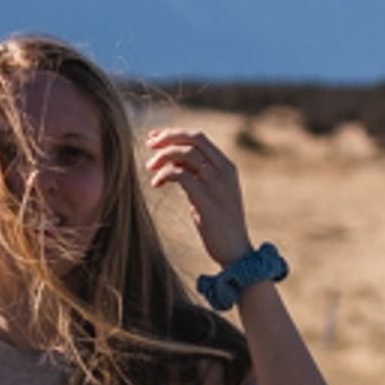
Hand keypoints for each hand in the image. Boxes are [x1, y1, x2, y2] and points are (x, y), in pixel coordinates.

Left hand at [144, 126, 251, 269]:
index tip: (154, 138)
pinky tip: (156, 184)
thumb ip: (195, 173)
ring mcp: (217, 185)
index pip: (199, 137)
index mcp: (227, 166)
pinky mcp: (207, 201)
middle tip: (149, 146)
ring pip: (186, 155)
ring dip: (163, 157)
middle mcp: (224, 171)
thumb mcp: (208, 191)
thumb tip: (171, 159)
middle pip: (193, 140)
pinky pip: (182, 176)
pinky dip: (165, 175)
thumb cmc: (218, 222)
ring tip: (150, 168)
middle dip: (168, 138)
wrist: (235, 251)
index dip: (174, 134)